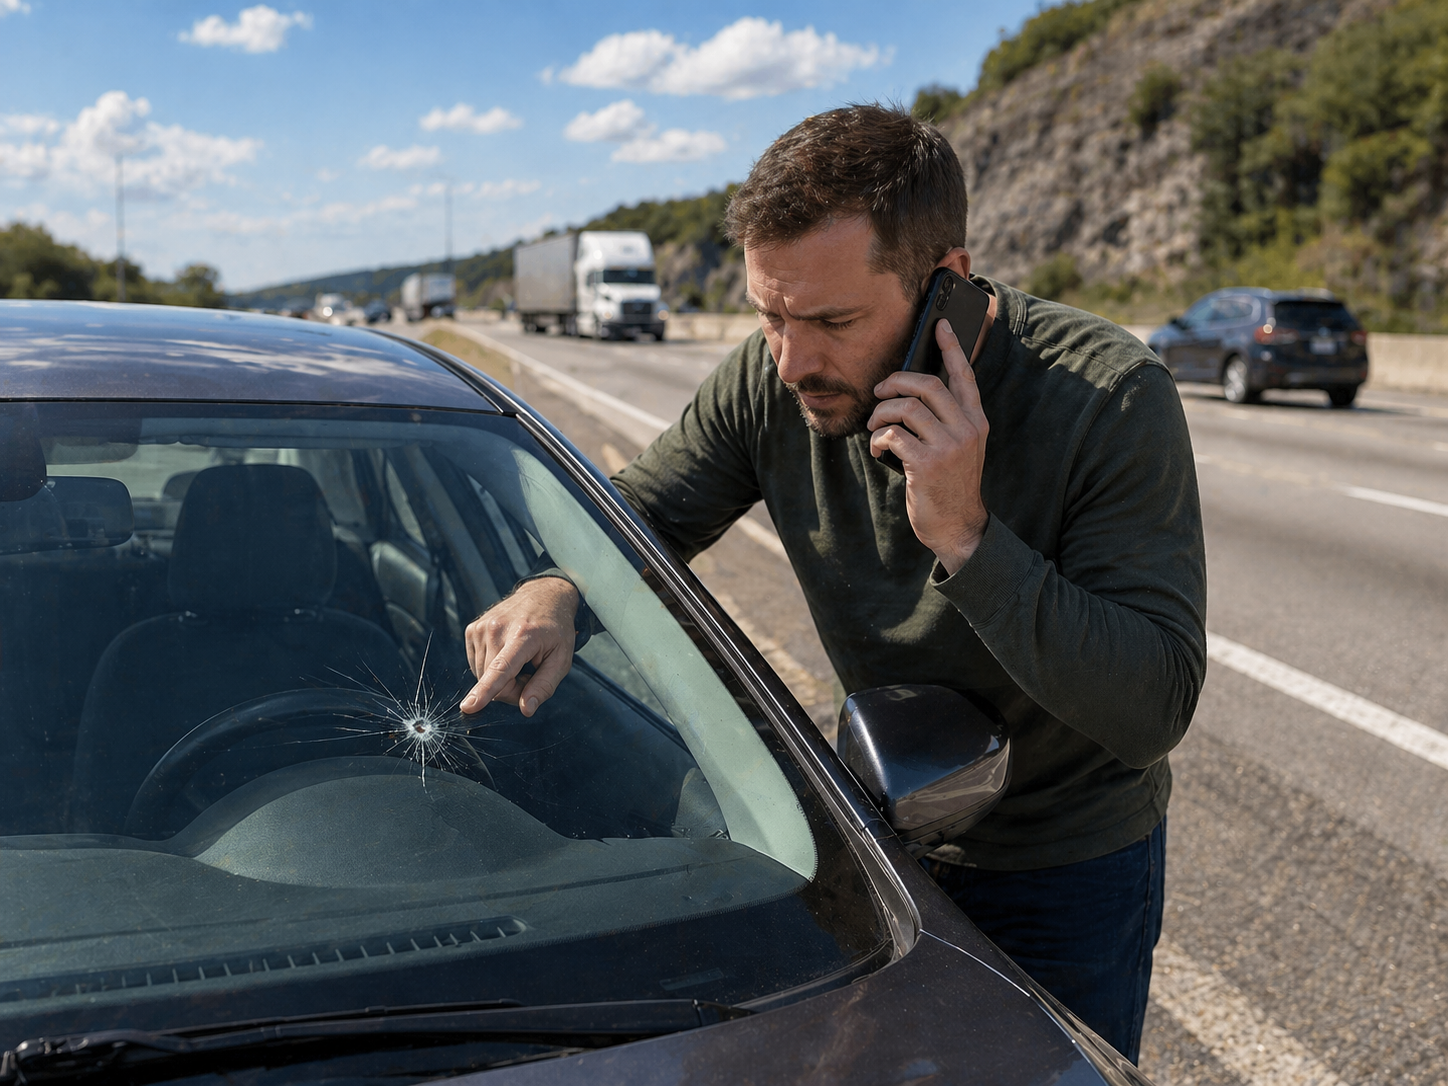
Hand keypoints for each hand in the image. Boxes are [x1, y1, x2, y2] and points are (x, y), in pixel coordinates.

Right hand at [460, 576, 579, 716]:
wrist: (544, 596)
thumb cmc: (555, 630)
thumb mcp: (562, 659)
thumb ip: (544, 686)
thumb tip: (525, 709)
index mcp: (523, 636)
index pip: (501, 669)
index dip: (485, 690)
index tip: (468, 706)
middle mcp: (497, 629)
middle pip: (493, 681)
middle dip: (512, 687)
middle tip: (530, 672)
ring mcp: (482, 627)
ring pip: (483, 675)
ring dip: (501, 677)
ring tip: (519, 659)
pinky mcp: (472, 629)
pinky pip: (476, 664)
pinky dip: (491, 666)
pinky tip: (505, 652)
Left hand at [867, 318, 989, 574]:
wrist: (958, 527)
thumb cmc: (949, 485)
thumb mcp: (958, 448)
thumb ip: (944, 421)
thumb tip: (907, 393)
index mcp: (976, 421)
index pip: (964, 376)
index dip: (952, 348)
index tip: (941, 325)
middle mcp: (967, 429)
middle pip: (928, 385)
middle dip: (896, 382)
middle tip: (878, 392)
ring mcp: (949, 447)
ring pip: (906, 408)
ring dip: (881, 414)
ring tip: (875, 427)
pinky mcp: (928, 465)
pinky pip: (893, 436)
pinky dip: (879, 440)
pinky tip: (879, 451)